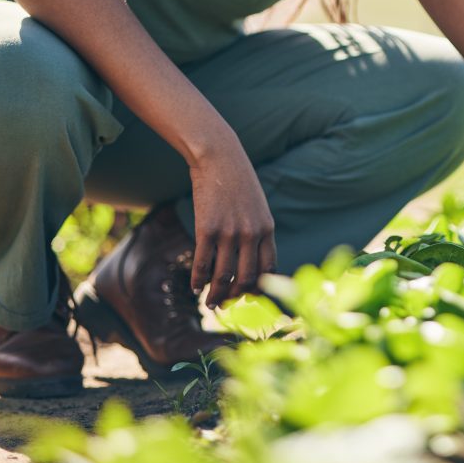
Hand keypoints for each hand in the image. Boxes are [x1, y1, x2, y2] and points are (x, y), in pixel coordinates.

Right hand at [188, 147, 276, 308]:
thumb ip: (257, 229)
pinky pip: (203, 264)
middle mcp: (251, 234)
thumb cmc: (238, 181)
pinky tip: (195, 287)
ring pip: (223, 276)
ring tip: (210, 303)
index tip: (249, 296)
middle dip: (236, 297)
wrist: (219, 157)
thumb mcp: (257, 206)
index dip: (259, 288)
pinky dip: (198, 280)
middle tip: (226, 305)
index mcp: (267, 228)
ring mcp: (229, 233)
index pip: (268, 269)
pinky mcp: (207, 229)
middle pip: (246, 278)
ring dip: (216, 295)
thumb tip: (250, 256)